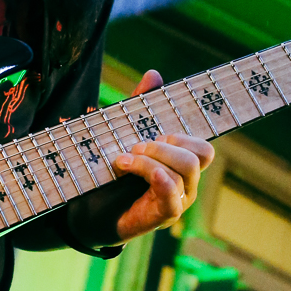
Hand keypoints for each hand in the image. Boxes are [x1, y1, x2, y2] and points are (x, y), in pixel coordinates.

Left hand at [67, 69, 214, 246]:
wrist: (86, 212)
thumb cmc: (110, 175)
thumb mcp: (123, 137)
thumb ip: (139, 109)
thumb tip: (154, 75)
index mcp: (180, 165)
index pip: (203, 147)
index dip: (183, 135)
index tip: (154, 133)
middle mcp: (186, 183)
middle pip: (201, 155)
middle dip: (167, 144)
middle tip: (136, 146)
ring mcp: (176, 201)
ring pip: (184, 172)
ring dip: (152, 159)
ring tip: (123, 160)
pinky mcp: (161, 216)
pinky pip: (172, 197)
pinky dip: (157, 179)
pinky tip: (132, 169)